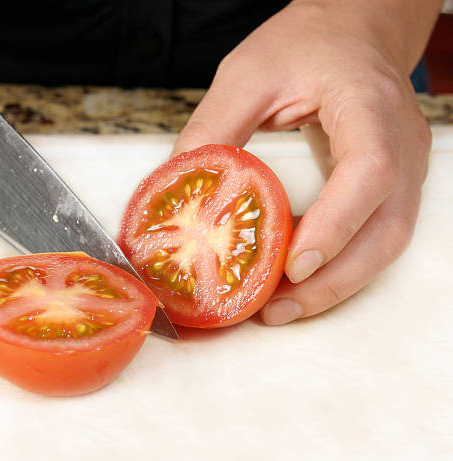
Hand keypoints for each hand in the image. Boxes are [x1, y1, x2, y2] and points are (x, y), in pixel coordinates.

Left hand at [172, 0, 439, 324]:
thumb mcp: (247, 74)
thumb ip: (213, 129)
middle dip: (333, 280)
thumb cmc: (308, 41)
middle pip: (387, 228)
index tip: (294, 265)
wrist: (354, 29)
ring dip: (337, 283)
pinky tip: (296, 277)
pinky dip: (338, 265)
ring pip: (387, 242)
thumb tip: (180, 190)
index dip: (335, 225)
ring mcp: (405, 166)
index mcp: (367, 103)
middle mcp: (400, 142)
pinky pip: (374, 235)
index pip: (369, 171)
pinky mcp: (393, 182)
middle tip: (275, 309)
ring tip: (281, 307)